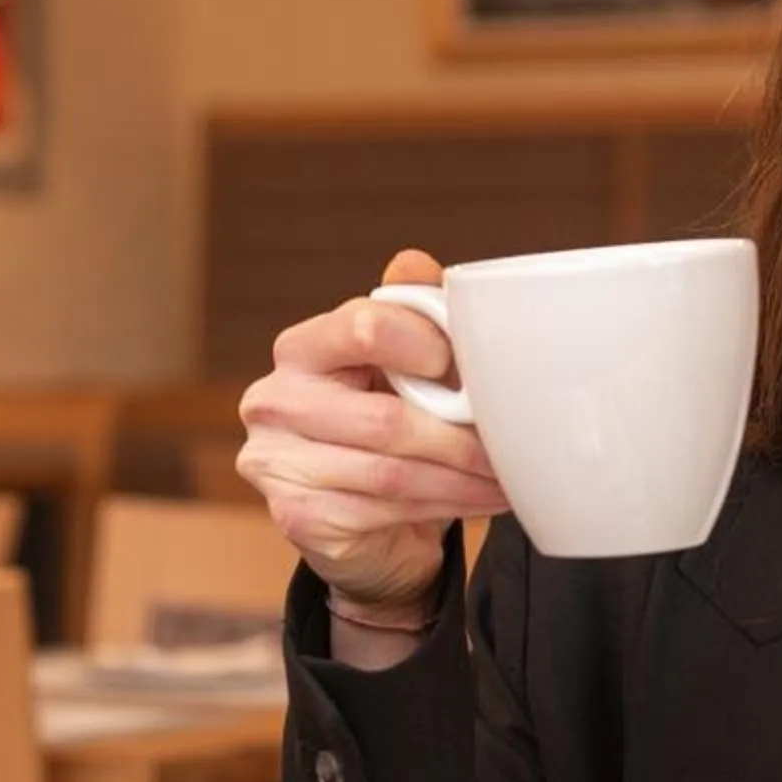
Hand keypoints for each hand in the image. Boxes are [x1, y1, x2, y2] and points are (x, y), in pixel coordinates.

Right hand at [237, 248, 509, 611]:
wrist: (358, 518)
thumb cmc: (381, 425)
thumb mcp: (399, 365)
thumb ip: (408, 314)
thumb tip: (416, 263)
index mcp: (300, 348)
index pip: (363, 327)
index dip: (423, 343)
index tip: (460, 363)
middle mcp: (273, 401)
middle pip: (383, 418)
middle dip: (458, 437)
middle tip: (508, 444)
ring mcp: (275, 463)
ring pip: (391, 473)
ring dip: (460, 479)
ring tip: (505, 477)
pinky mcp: (296, 515)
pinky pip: (384, 512)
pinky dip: (443, 508)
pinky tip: (477, 502)